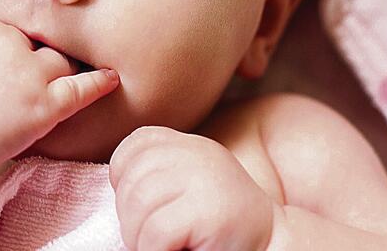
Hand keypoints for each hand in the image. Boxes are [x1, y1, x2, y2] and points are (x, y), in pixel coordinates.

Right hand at [0, 14, 118, 171]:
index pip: (6, 30)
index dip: (9, 49)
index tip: (7, 64)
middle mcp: (6, 40)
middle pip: (34, 42)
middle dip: (33, 58)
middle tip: (35, 73)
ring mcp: (28, 72)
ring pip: (58, 62)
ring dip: (62, 70)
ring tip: (74, 74)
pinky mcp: (42, 105)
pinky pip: (81, 89)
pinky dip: (98, 83)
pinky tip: (112, 79)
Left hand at [109, 126, 275, 250]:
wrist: (275, 249)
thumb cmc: (222, 232)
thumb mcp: (190, 190)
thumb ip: (160, 176)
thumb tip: (110, 185)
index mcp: (192, 146)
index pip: (135, 147)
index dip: (125, 180)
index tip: (146, 210)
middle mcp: (199, 154)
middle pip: (131, 179)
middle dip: (130, 217)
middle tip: (155, 239)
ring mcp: (205, 179)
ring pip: (137, 205)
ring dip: (140, 238)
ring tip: (164, 247)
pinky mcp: (208, 210)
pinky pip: (154, 231)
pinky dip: (153, 250)